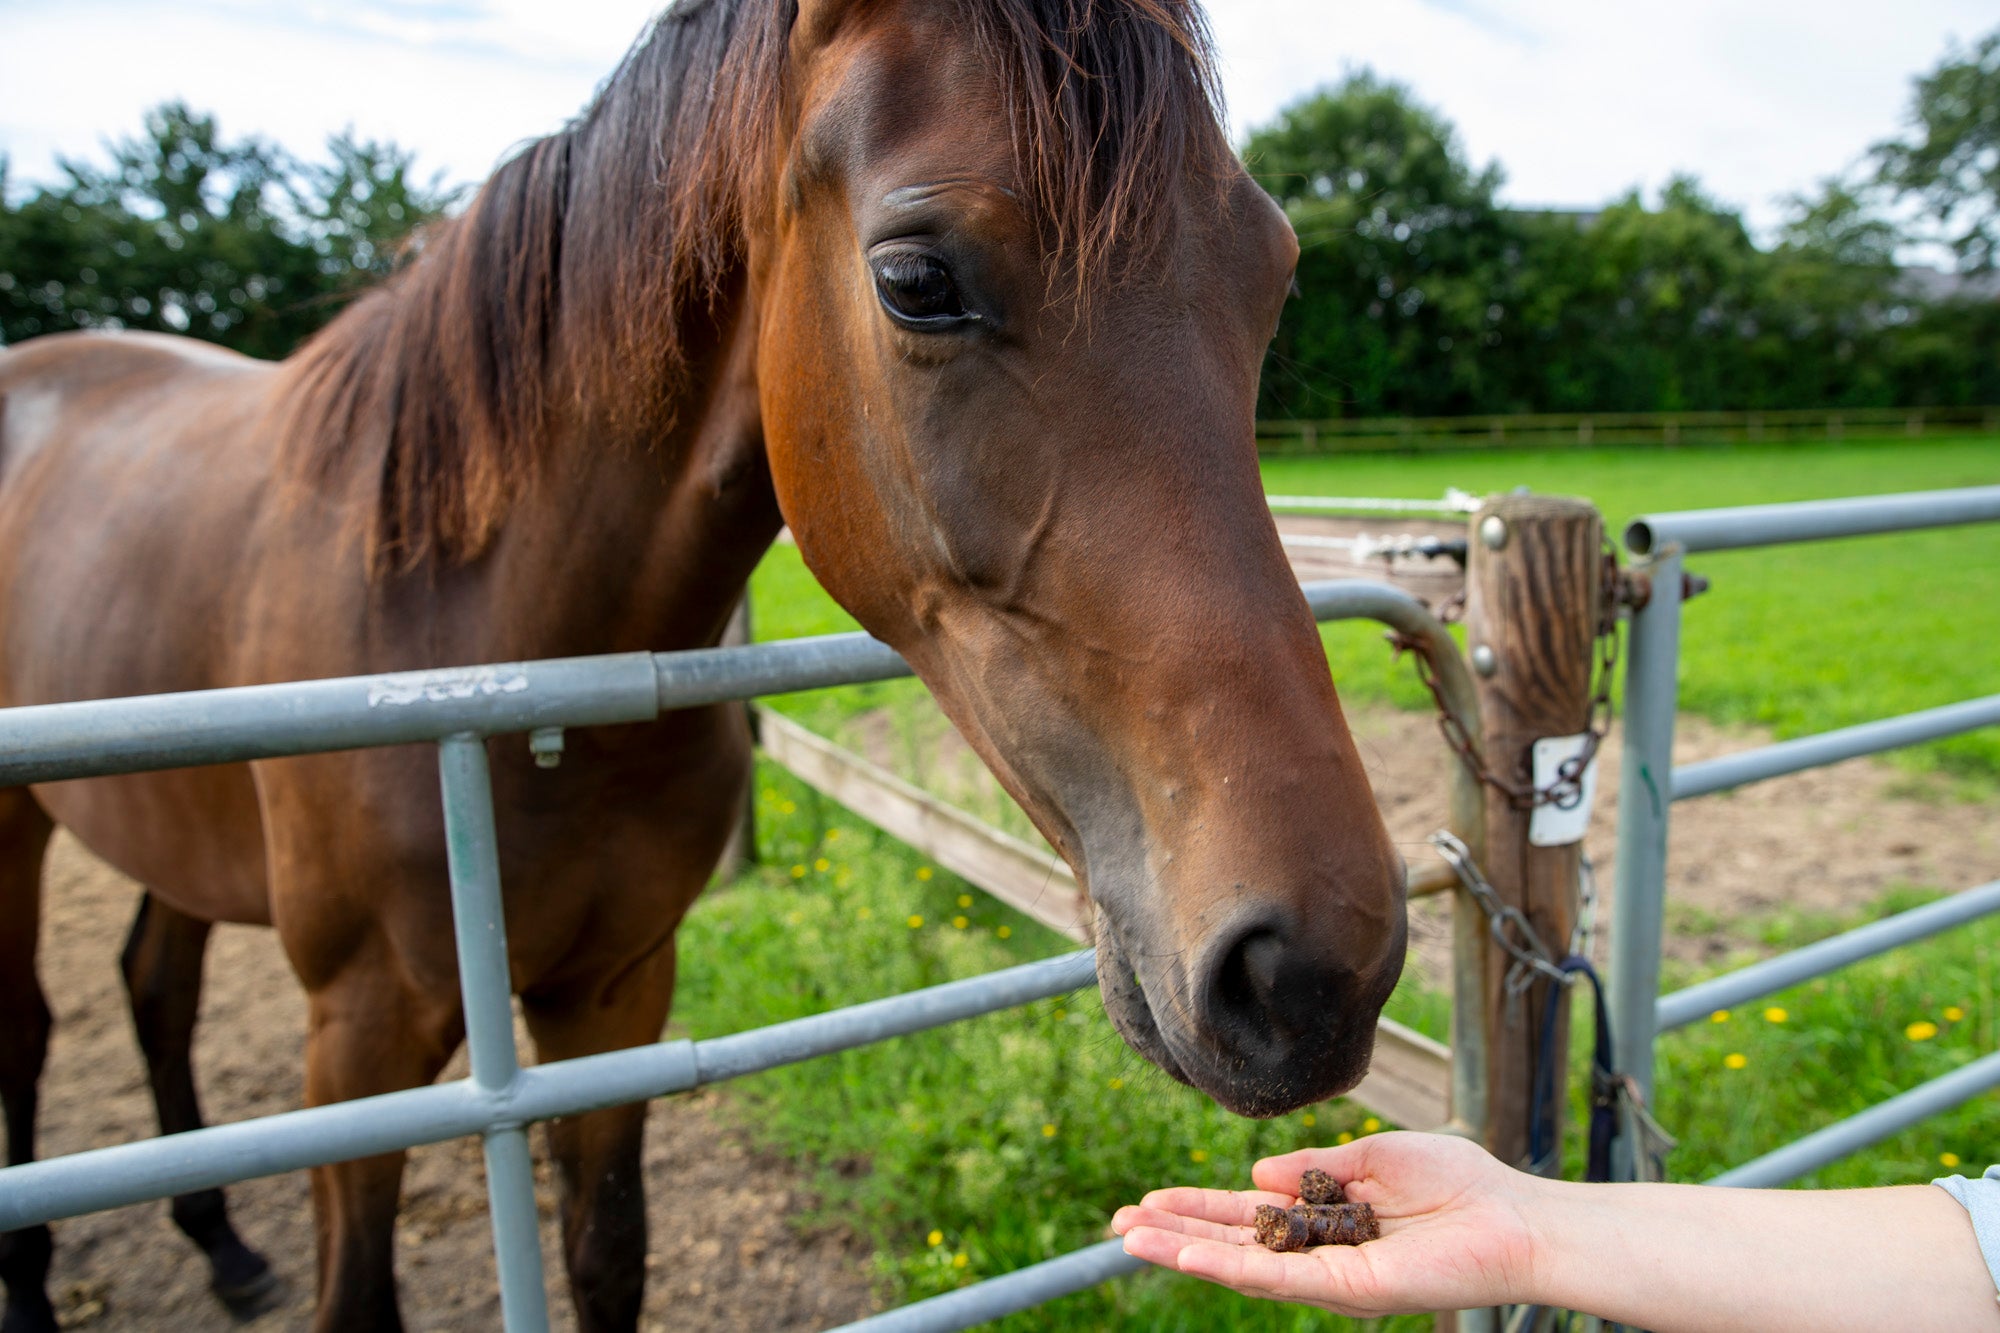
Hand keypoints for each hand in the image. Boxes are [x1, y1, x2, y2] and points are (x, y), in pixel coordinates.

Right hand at [1112, 1131, 1541, 1315]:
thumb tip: (1256, 1175)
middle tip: (1116, 1224)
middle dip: (1173, 1233)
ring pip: (1240, 1266)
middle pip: (1231, 1245)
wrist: (1514, 1218)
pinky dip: (1227, 1265)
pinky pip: (1275, 1277)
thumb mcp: (1375, 1157)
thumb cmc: (1459, 1184)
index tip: (1149, 1199)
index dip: (1197, 1207)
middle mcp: (1319, 1252)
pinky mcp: (1346, 1291)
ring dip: (1182, 1251)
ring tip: (1130, 1239)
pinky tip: (1186, 1253)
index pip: (1246, 1216)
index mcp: (1324, 1219)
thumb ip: (1315, 1167)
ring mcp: (1328, 1276)